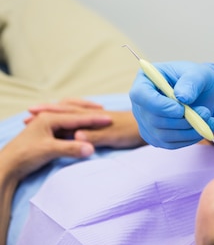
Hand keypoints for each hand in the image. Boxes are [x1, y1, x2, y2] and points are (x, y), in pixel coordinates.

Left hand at [0, 111, 112, 184]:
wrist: (6, 165)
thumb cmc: (25, 156)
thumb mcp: (50, 151)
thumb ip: (70, 149)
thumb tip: (90, 149)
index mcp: (49, 118)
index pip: (78, 117)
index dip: (94, 119)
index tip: (109, 120)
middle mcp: (47, 117)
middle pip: (73, 110)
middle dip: (88, 110)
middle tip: (104, 111)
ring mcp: (44, 124)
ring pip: (67, 114)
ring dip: (81, 113)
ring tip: (93, 112)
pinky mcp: (43, 132)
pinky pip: (63, 121)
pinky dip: (74, 120)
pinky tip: (77, 125)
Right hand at [25, 98, 142, 148]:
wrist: (152, 124)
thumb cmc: (134, 131)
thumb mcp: (114, 136)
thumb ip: (94, 136)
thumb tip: (74, 135)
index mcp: (93, 116)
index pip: (65, 112)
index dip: (48, 112)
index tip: (31, 113)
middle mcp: (94, 114)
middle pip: (66, 108)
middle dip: (49, 109)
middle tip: (30, 111)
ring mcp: (99, 117)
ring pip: (73, 112)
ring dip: (58, 112)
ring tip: (43, 115)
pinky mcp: (105, 123)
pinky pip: (81, 118)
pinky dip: (69, 118)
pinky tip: (69, 126)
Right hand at [129, 61, 213, 148]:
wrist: (203, 92)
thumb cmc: (197, 78)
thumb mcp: (198, 73)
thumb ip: (191, 82)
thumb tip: (183, 98)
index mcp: (145, 79)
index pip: (140, 94)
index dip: (158, 105)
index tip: (180, 109)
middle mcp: (140, 102)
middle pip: (153, 119)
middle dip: (181, 120)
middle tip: (205, 112)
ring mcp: (146, 121)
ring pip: (163, 135)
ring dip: (189, 130)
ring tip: (208, 119)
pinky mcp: (156, 137)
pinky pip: (170, 144)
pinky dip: (189, 138)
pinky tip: (203, 128)